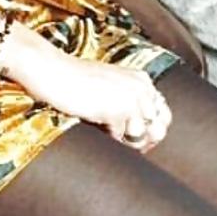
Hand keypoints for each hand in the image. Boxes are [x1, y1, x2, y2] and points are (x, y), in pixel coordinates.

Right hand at [4, 33, 172, 153]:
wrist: (53, 72)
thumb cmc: (75, 81)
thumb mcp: (110, 86)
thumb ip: (129, 102)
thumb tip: (145, 135)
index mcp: (142, 79)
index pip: (163, 114)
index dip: (151, 131)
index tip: (138, 140)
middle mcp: (142, 87)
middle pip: (158, 128)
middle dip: (142, 140)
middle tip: (123, 143)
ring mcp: (132, 98)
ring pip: (142, 136)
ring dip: (125, 141)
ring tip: (106, 131)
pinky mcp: (118, 110)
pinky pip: (122, 138)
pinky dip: (109, 137)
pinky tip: (96, 125)